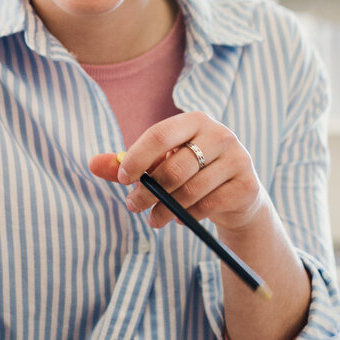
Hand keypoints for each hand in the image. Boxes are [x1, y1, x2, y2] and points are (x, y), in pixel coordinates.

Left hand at [89, 111, 269, 236]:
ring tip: (154, 219)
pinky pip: (207, 205)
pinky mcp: (247, 185)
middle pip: (174, 167)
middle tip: (133, 206)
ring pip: (189, 190)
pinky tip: (181, 218)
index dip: (137, 159)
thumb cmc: (191, 174)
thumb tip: (91, 163)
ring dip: (165, 209)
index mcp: (195, 120)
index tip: (122, 180)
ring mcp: (237, 158)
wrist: (237, 196)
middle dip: (148, 192)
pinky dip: (188, 216)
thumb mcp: (160, 165)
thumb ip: (129, 164)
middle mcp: (220, 134)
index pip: (160, 135)